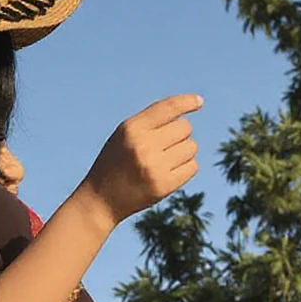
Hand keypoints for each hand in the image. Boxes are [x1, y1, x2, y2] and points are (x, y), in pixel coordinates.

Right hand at [78, 94, 202, 230]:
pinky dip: (187, 167)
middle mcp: (143, 146)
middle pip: (185, 127)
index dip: (187, 102)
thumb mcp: (124, 136)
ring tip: (166, 160)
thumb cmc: (115, 163)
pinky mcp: (163, 186)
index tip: (199, 102)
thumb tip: (186, 117)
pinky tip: (171, 171)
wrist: (101, 200)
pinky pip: (193, 167)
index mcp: (131, 128)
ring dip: (184, 151)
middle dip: (180, 134)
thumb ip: (149, 123)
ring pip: (191, 147)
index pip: (168, 108)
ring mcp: (154, 167)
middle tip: (165, 146)